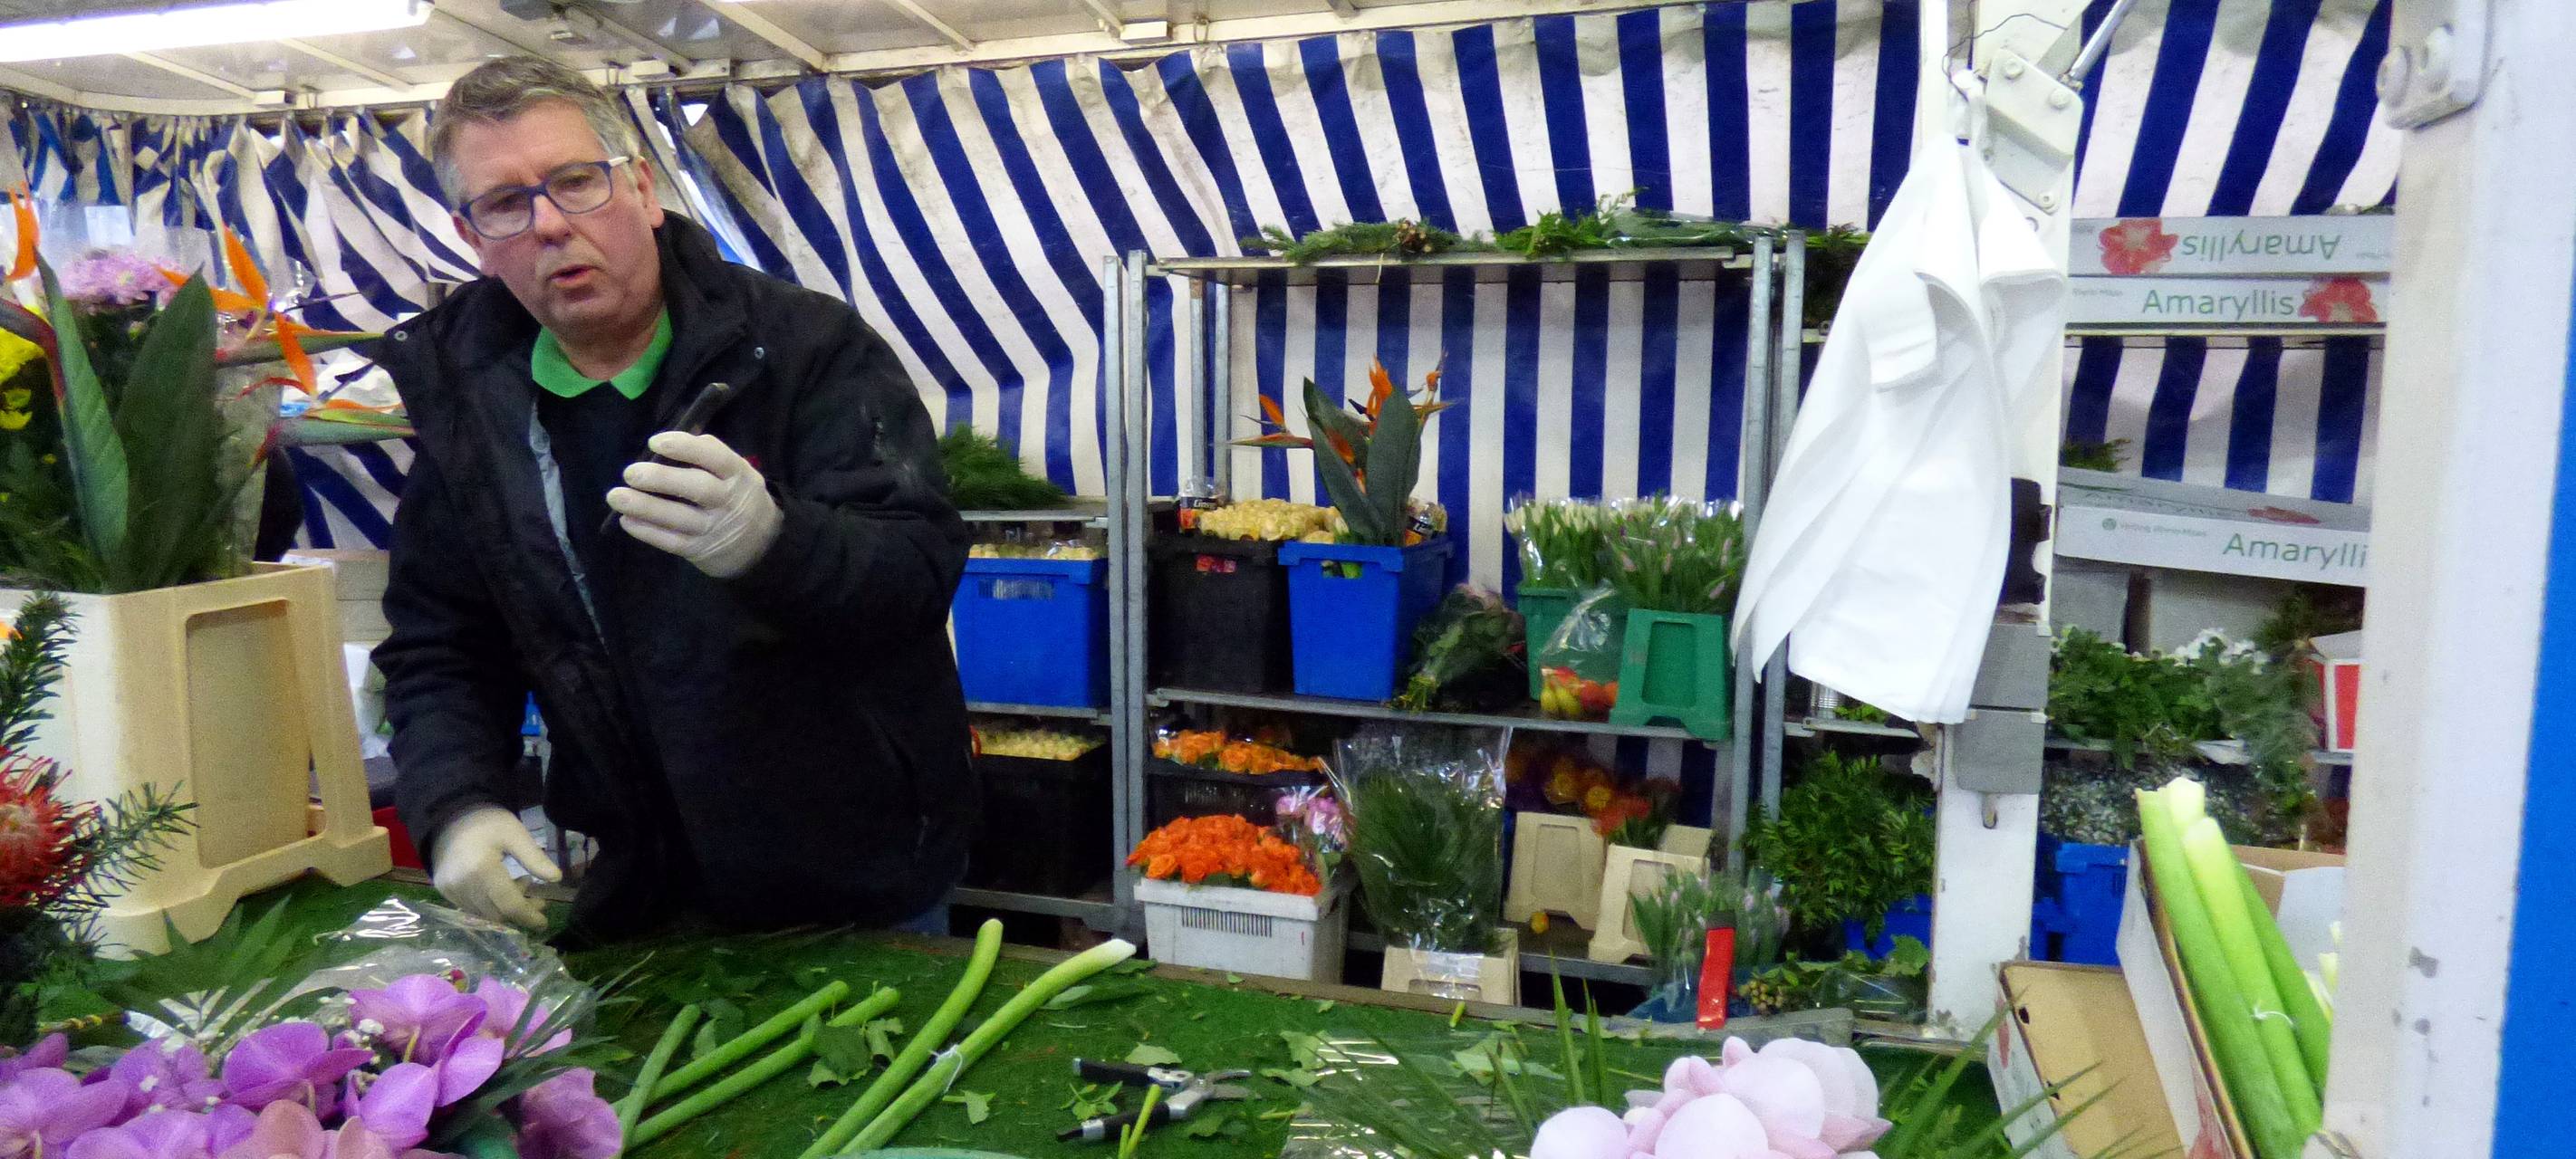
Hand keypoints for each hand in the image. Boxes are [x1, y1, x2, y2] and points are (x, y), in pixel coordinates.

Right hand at [430, 807, 561, 930]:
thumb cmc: (486, 822)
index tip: (544, 923)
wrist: (449, 816)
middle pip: (497, 914)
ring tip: (520, 886)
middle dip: (520, 912)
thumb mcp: (515, 833)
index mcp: (482, 869)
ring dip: (505, 908)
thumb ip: (535, 858)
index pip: (509, 905)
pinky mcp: (444, 891)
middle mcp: (463, 885)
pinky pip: (470, 908)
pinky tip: (500, 888)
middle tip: (539, 899)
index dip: (528, 916)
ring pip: (484, 914)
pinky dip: (489, 905)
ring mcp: (450, 890)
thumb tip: (556, 879)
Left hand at [607, 431, 783, 578]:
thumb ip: (710, 455)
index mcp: (738, 475)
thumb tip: (673, 437)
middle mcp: (728, 501)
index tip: (656, 442)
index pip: (715, 457)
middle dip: (662, 479)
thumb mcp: (738, 473)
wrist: (762, 546)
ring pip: (679, 517)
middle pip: (697, 488)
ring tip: (616, 496)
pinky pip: (672, 542)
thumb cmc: (739, 497)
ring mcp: (714, 528)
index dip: (686, 448)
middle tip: (630, 473)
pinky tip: (627, 520)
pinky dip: (648, 532)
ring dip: (646, 507)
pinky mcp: (700, 550)